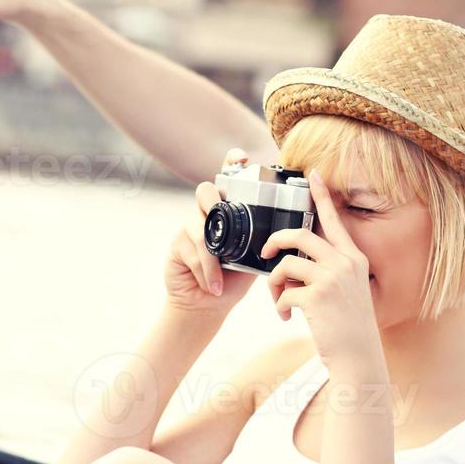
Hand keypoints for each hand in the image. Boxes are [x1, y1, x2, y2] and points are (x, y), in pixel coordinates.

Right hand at [164, 154, 256, 314]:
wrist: (207, 305)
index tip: (241, 157)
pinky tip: (212, 285)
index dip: (232, 164)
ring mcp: (190, 227)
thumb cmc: (232, 280)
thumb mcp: (254, 259)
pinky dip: (205, 271)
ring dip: (212, 259)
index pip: (228, 180)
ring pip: (198, 227)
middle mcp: (207, 214)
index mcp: (229, 213)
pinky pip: (192, 250)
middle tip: (219, 218)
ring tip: (219, 281)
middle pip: (205, 191)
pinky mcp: (177, 244)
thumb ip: (262, 241)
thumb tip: (287, 231)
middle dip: (212, 202)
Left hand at [261, 169, 382, 368]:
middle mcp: (345, 263)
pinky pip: (283, 292)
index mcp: (353, 258)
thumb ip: (325, 273)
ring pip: (285, 265)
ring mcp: (331, 279)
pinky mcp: (316, 297)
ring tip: (278, 301)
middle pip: (298, 236)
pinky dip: (279, 306)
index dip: (321, 195)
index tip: (312, 173)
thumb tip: (290, 265)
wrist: (358, 358)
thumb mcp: (346, 292)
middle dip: (275, 242)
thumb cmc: (348, 328)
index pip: (334, 220)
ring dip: (273, 283)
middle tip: (265, 254)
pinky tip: (286, 318)